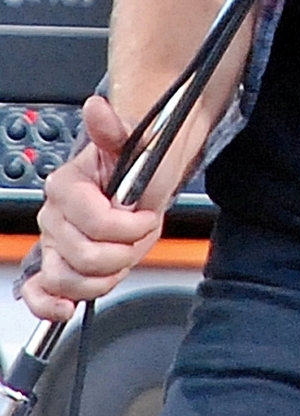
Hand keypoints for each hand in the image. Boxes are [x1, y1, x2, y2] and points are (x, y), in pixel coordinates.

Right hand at [20, 95, 163, 321]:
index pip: (94, 221)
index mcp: (67, 184)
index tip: (146, 217)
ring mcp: (52, 243)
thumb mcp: (138, 143)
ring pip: (66, 279)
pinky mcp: (54, 267)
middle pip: (84, 255)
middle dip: (122, 251)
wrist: (146, 183)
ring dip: (104, 277)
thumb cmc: (141, 164)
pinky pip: (39, 293)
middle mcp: (53, 215)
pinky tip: (69, 306)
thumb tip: (97, 109)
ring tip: (121, 257)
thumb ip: (113, 131)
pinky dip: (51, 305)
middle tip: (136, 237)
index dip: (127, 226)